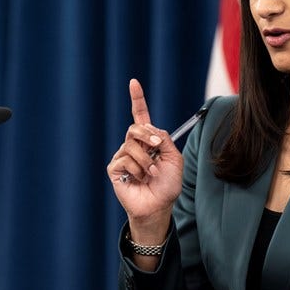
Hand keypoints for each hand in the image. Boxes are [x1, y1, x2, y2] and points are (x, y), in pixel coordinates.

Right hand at [106, 79, 183, 232]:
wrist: (159, 206)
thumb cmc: (167, 185)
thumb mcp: (174, 158)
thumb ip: (165, 140)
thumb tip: (151, 129)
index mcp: (148, 140)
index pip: (140, 116)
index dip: (137, 99)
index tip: (133, 82)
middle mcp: (133, 146)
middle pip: (134, 127)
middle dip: (146, 134)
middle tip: (156, 145)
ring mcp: (122, 156)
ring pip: (131, 145)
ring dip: (146, 160)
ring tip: (151, 173)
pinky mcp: (115, 169)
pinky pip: (125, 159)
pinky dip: (137, 169)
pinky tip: (140, 179)